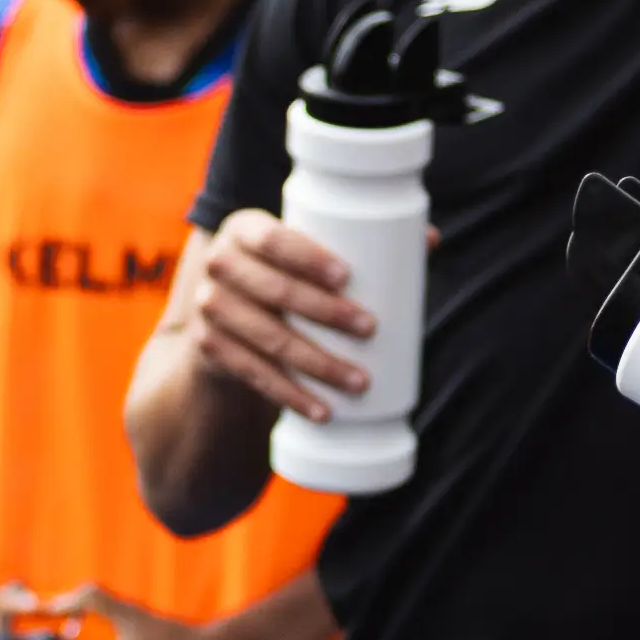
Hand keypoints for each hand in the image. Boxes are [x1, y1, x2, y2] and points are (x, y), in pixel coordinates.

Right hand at [192, 207, 374, 422]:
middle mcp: (219, 265)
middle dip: (325, 312)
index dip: (308, 257)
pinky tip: (320, 409)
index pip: (273, 240)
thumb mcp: (304, 253)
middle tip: (371, 328)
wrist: (226, 313)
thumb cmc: (285, 273)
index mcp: (244, 229)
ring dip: (316, 363)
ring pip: (267, 339)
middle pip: (273, 291)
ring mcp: (209, 308)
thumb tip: (429, 239)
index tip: (347, 277)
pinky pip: (252, 374)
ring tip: (360, 381)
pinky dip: (289, 394)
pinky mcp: (210, 347)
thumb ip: (359, 243)